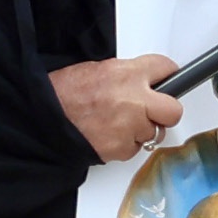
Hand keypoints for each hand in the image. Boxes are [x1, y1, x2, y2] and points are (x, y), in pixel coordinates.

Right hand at [55, 56, 184, 162]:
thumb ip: (126, 76)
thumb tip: (141, 83)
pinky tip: (107, 134)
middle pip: (173, 110)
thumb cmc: (64, 93)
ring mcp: (130, 127)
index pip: (166, 69)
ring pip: (152, 133)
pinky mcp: (122, 148)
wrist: (43, 116)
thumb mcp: (98, 69)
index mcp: (128, 74)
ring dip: (139, 130)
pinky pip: (134, 148)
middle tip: (153, 111)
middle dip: (166, 111)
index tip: (164, 81)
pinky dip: (124, 144)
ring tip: (116, 124)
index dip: (165, 76)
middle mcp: (134, 100)